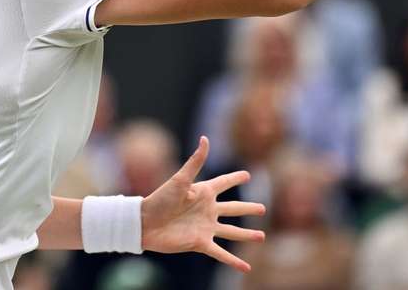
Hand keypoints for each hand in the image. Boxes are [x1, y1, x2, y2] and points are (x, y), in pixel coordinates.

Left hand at [140, 136, 265, 271]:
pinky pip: (221, 253)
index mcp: (202, 192)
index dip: (235, 178)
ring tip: (261, 236)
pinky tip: (246, 268)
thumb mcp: (180, 179)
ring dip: (246, 235)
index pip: (224, 183)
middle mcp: (206, 210)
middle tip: (263, 208)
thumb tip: (205, 138)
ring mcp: (205, 227)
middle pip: (233, 209)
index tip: (247, 174)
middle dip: (247, 208)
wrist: (145, 224)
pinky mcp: (200, 243)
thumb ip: (195, 161)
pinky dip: (233, 261)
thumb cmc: (160, 199)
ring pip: (232, 232)